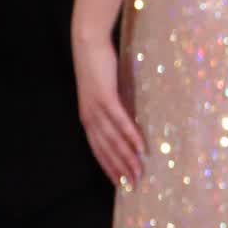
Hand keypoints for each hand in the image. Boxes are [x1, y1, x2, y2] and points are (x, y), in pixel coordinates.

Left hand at [73, 28, 144, 186]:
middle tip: (133, 184)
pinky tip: (140, 147)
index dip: (108, 167)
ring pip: (112, 139)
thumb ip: (113, 107)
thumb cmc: (97, 66)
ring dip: (127, 157)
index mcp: (88, 118)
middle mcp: (89, 117)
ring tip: (140, 170)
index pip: (98, 149)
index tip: (120, 183)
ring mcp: (96, 107)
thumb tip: (127, 120)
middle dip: (119, 168)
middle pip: (106, 149)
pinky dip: (130, 135)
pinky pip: (119, 120)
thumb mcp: (104, 92)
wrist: (87, 43)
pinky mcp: (106, 96)